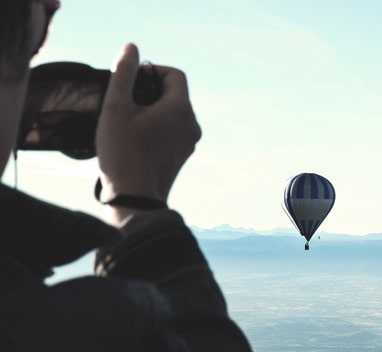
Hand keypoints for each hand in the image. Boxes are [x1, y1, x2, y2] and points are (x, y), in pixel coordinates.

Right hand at [96, 43, 200, 211]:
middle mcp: (192, 125)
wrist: (135, 198)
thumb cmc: (123, 152)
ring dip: (151, 109)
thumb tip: (132, 48)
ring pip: (173, 112)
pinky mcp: (182, 156)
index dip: (152, 70)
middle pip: (175, 93)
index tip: (131, 81)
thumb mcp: (116, 106)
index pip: (175, 74)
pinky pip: (172, 130)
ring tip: (127, 122)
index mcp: (181, 110)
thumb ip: (124, 73)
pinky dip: (156, 125)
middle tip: (124, 102)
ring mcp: (190, 142)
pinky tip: (135, 138)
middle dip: (150, 90)